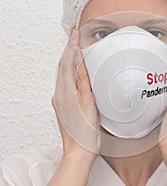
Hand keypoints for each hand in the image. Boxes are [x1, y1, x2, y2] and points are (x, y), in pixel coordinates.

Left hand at [51, 25, 100, 160]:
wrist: (78, 152)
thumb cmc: (86, 133)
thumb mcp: (89, 103)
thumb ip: (83, 81)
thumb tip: (79, 59)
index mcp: (65, 92)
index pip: (67, 62)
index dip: (72, 46)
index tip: (77, 33)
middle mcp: (59, 94)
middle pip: (62, 65)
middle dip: (69, 48)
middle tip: (75, 34)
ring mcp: (59, 100)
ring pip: (62, 72)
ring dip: (68, 57)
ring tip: (75, 45)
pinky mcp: (62, 104)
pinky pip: (64, 81)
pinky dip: (69, 69)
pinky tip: (74, 68)